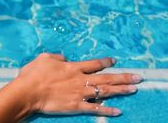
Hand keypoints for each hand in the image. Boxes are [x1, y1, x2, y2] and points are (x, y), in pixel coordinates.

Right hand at [0, 53, 141, 117]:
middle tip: (139, 77)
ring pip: (105, 91)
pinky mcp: (76, 106)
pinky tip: (118, 112)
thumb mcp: (44, 58)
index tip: (115, 61)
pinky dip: (107, 110)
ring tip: (134, 89)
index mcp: (73, 67)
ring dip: (121, 90)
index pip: (94, 64)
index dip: (106, 62)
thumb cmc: (33, 75)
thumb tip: (64, 58)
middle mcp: (81, 80)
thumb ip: (57, 57)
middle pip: (107, 77)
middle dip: (124, 77)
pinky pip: (95, 108)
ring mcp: (80, 94)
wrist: (28, 92)